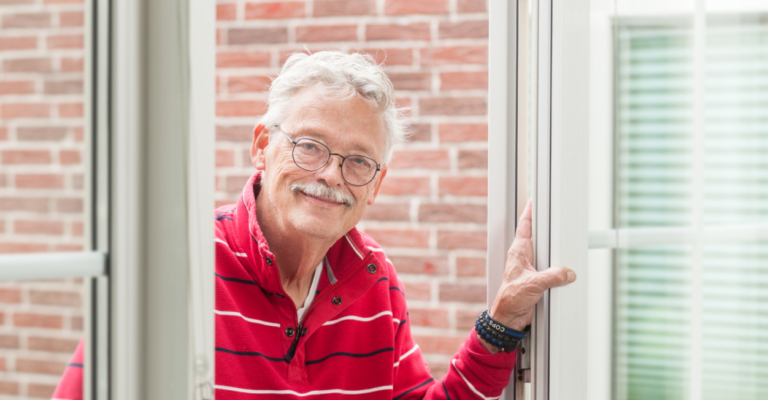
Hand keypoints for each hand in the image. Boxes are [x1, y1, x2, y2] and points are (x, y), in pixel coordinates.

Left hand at [479, 199, 576, 353]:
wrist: (508, 318)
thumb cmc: (511, 300)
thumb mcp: (534, 285)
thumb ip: (552, 276)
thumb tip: (568, 272)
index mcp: (518, 252)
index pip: (525, 225)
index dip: (530, 211)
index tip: (536, 198)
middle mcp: (522, 257)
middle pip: (536, 235)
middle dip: (545, 224)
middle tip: (554, 213)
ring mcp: (529, 267)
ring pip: (543, 250)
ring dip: (552, 245)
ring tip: (562, 236)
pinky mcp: (535, 278)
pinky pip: (548, 266)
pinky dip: (556, 263)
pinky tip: (563, 264)